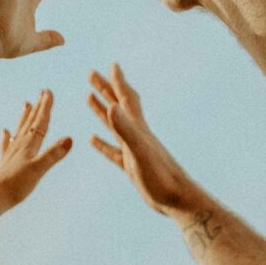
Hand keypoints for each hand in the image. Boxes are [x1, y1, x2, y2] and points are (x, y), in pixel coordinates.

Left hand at [0, 90, 71, 218]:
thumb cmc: (16, 185)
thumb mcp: (38, 170)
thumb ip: (53, 154)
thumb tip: (70, 139)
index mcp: (29, 145)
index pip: (40, 123)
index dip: (45, 108)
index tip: (49, 92)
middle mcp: (20, 146)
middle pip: (31, 123)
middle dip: (38, 108)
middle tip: (42, 92)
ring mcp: (11, 153)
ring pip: (20, 130)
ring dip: (24, 117)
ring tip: (26, 104)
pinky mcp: (5, 163)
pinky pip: (6, 145)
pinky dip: (7, 137)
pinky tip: (5, 132)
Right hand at [88, 65, 196, 215]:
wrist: (177, 200)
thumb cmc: (161, 177)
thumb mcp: (139, 152)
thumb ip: (125, 129)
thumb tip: (111, 107)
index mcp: (138, 129)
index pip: (126, 99)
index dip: (117, 81)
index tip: (111, 64)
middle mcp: (136, 135)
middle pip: (118, 106)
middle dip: (106, 89)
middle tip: (92, 74)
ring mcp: (133, 150)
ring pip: (114, 125)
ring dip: (102, 110)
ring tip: (89, 98)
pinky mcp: (132, 166)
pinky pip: (113, 150)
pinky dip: (102, 143)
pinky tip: (93, 139)